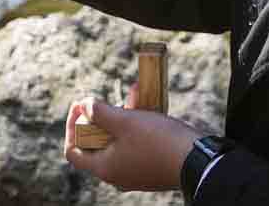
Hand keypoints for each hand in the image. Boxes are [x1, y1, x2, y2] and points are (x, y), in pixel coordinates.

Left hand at [63, 96, 200, 192]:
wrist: (196, 161)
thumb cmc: (158, 141)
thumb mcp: (125, 121)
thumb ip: (99, 112)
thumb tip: (83, 105)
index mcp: (105, 167)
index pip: (73, 151)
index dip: (72, 127)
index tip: (81, 106)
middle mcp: (117, 174)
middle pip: (96, 143)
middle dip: (102, 116)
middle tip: (110, 100)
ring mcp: (134, 172)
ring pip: (119, 140)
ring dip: (122, 116)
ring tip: (134, 93)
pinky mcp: (150, 167)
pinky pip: (136, 144)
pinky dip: (137, 125)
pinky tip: (148, 103)